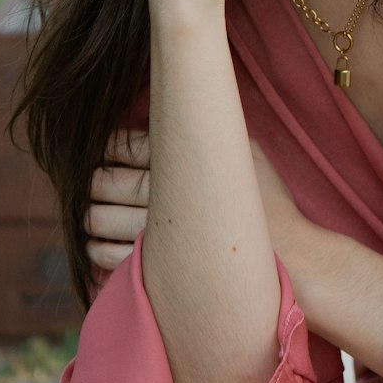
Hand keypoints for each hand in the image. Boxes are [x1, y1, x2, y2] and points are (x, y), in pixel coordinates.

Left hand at [84, 132, 310, 274]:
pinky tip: (101, 245)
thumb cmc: (273, 206)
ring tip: (94, 215)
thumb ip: (215, 130)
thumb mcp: (250, 151)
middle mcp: (164, 194)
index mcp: (182, 159)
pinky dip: (99, 249)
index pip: (125, 146)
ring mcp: (157, 234)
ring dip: (91, 216)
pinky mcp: (157, 270)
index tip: (107, 151)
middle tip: (97, 183)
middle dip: (95, 181)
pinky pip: (109, 258)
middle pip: (104, 181)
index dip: (109, 147)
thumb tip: (190, 113)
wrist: (292, 261)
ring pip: (99, 219)